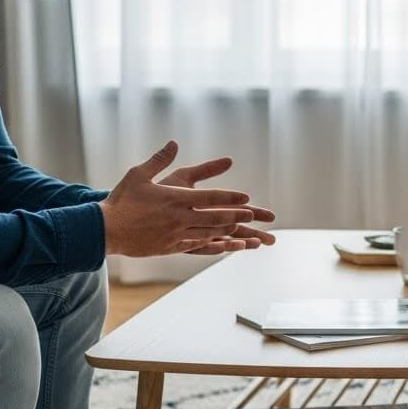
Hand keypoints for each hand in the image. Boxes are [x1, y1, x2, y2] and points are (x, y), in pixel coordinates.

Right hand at [100, 141, 274, 256]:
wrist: (105, 230)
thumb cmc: (122, 200)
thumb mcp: (139, 174)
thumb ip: (160, 159)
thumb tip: (173, 143)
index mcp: (175, 199)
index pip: (210, 198)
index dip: (230, 198)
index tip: (246, 197)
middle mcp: (179, 218)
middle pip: (215, 218)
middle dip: (236, 216)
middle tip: (252, 215)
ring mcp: (175, 235)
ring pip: (209, 234)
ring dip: (228, 231)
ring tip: (242, 229)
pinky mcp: (169, 248)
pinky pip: (196, 247)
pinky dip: (212, 245)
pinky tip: (222, 245)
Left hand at [157, 154, 277, 254]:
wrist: (134, 208)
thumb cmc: (158, 192)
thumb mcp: (183, 177)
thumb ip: (206, 169)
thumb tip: (229, 159)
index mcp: (205, 205)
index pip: (236, 210)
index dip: (255, 213)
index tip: (271, 216)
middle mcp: (202, 220)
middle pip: (235, 227)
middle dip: (254, 232)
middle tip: (272, 239)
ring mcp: (194, 232)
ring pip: (223, 239)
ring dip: (241, 242)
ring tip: (258, 246)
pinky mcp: (182, 241)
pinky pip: (204, 247)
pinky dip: (219, 247)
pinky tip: (232, 249)